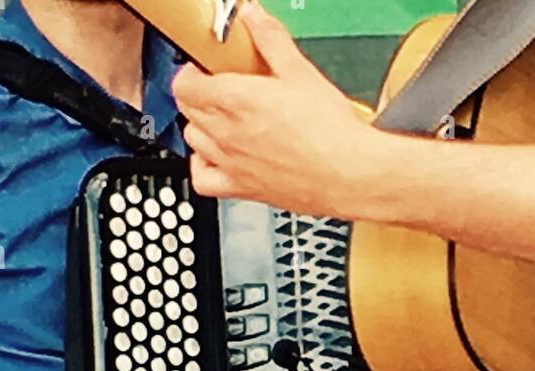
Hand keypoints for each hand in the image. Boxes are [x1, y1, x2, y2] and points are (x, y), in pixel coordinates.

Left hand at [172, 2, 378, 217]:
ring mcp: (231, 163)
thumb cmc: (331, 132)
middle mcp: (226, 133)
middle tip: (222, 88)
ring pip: (192, 140)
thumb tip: (253, 16)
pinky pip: (202, 179)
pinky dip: (203, 166)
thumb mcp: (300, 72)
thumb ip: (270, 39)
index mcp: (235, 100)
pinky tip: (218, 157)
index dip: (194, 70)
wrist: (350, 175)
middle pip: (187, 109)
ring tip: (223, 120)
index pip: (184, 82)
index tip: (209, 67)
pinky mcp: (242, 189)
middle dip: (198, 93)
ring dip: (201, 126)